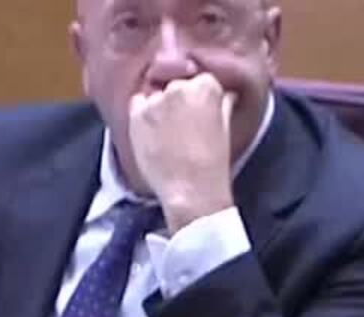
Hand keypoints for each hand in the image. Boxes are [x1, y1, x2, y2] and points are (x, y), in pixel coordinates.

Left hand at [128, 73, 236, 232]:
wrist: (190, 187)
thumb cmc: (212, 161)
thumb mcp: (225, 127)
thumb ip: (222, 105)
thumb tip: (226, 95)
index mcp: (207, 86)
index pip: (200, 82)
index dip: (199, 101)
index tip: (199, 118)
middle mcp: (180, 87)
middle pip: (176, 87)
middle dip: (178, 103)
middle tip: (182, 129)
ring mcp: (156, 101)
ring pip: (156, 97)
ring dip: (159, 109)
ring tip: (167, 136)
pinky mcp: (137, 115)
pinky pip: (137, 104)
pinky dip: (142, 115)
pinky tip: (151, 134)